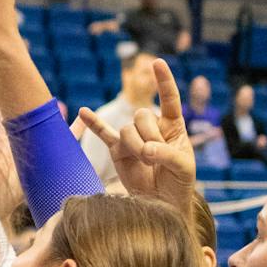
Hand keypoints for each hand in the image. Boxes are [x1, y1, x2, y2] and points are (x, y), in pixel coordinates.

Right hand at [77, 60, 195, 213]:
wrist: (161, 204)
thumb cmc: (178, 183)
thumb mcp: (183, 168)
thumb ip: (167, 155)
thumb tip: (146, 150)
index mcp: (172, 126)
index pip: (169, 99)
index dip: (164, 81)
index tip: (158, 62)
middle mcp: (152, 127)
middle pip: (142, 115)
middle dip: (148, 136)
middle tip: (155, 157)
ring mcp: (133, 138)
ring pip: (126, 130)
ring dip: (135, 146)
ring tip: (145, 163)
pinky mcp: (117, 150)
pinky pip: (103, 133)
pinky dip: (93, 123)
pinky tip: (83, 112)